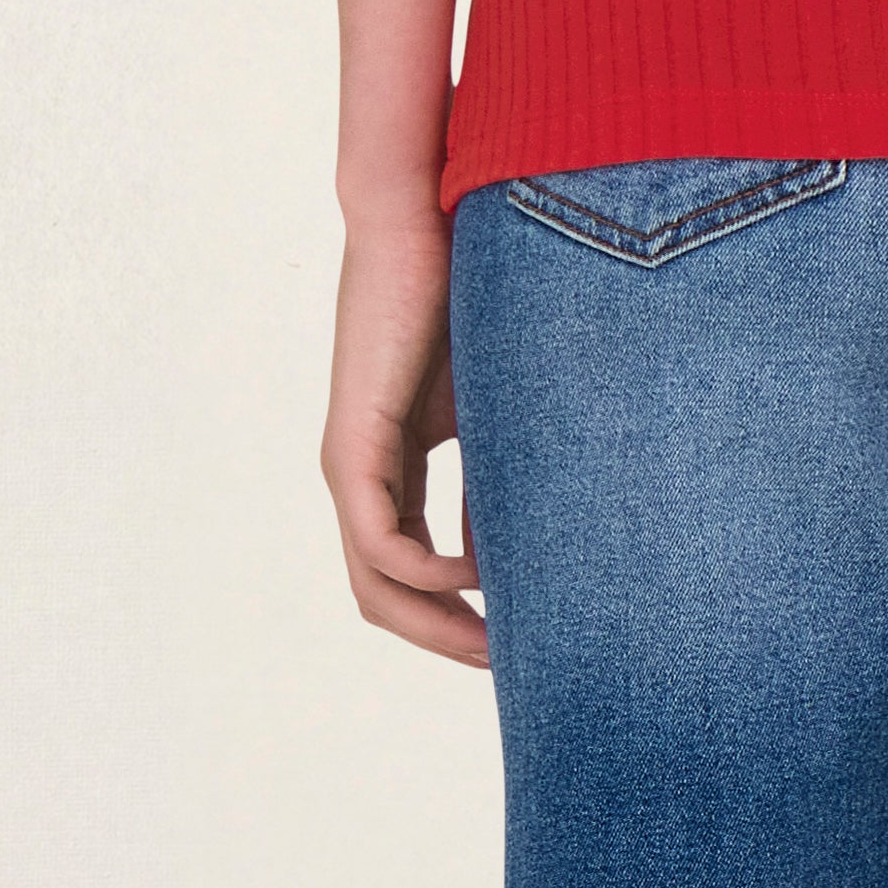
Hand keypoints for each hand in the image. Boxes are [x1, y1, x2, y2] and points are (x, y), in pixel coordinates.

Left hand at [323, 189, 486, 669]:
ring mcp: (351, 466)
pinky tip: (485, 572)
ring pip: (378, 588)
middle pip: (389, 600)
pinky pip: (383, 548)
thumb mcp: (503, 410)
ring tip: (506, 635)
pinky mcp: (354, 447)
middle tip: (519, 669)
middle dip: (453, 642)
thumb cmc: (472, 293)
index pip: (417, 573)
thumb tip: (535, 552)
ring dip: (440, 624)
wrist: (426, 219)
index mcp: (393, 467)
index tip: (529, 641)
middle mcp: (361, 477)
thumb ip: (507, 476)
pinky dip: (433, 575)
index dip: (466, 620)